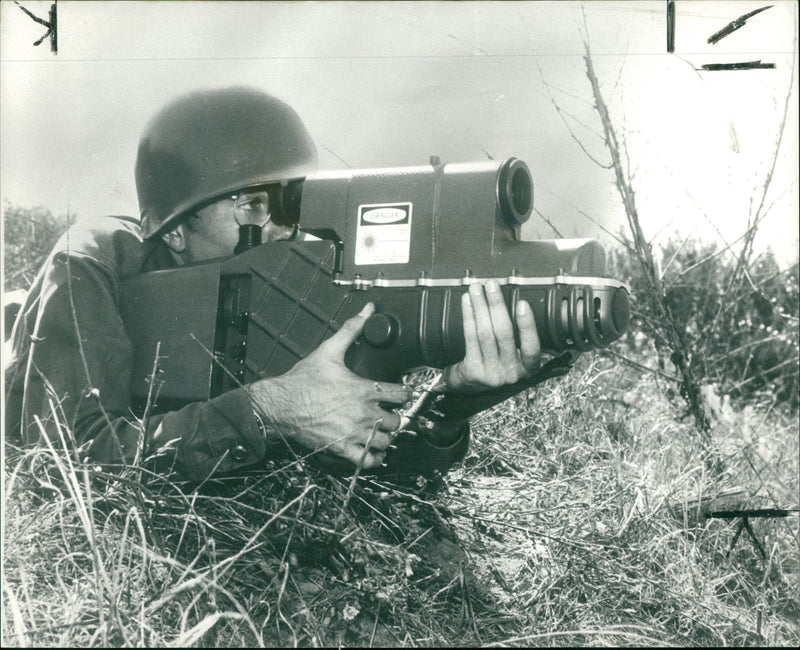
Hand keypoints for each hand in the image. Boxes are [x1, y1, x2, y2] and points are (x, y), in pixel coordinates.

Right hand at [246, 303, 410, 467]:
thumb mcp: (328, 351)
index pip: (402, 394)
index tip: (399, 394)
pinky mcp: (342, 449)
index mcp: (363, 389)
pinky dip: (374, 458)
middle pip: (396, 420)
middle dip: (393, 417)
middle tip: (386, 413)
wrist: (280, 405)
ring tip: (378, 430)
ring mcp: (353, 433)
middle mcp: (363, 413)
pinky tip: (371, 450)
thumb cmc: (302, 381)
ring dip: (385, 437)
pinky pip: (368, 461)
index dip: (404, 393)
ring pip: (386, 441)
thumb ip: (352, 330)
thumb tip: (367, 311)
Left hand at [442, 279, 540, 392]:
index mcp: (527, 368)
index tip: (522, 304)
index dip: (527, 326)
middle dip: (497, 305)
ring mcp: (491, 374)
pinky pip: (470, 338)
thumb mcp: (515, 356)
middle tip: (492, 284)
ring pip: (485, 334)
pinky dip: (468, 316)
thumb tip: (517, 300)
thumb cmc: (496, 363)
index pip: (532, 347)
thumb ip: (520, 336)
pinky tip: (467, 302)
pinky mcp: (473, 371)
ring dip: (480, 307)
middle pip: (504, 334)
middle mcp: (511, 373)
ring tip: (476, 289)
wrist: (470, 386)